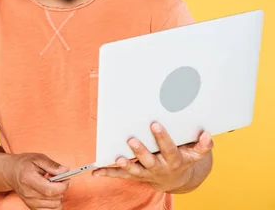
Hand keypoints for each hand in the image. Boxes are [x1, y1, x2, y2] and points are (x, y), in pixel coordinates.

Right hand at [3, 153, 69, 209]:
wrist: (10, 172)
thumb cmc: (24, 164)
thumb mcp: (38, 158)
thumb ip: (52, 165)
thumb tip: (65, 171)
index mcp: (29, 179)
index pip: (50, 190)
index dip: (63, 185)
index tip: (67, 178)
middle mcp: (28, 194)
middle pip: (54, 199)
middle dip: (62, 189)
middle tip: (59, 180)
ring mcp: (30, 202)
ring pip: (55, 206)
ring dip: (59, 197)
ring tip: (53, 187)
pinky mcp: (32, 207)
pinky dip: (54, 204)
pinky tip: (51, 194)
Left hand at [92, 122, 213, 192]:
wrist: (177, 179)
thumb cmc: (183, 158)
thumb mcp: (195, 153)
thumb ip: (202, 145)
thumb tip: (207, 134)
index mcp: (174, 160)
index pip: (169, 148)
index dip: (163, 138)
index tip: (155, 124)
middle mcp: (160, 167)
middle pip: (150, 160)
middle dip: (141, 150)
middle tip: (132, 140)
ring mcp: (147, 172)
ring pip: (135, 170)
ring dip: (125, 165)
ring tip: (117, 159)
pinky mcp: (136, 174)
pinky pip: (121, 175)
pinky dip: (108, 173)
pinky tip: (96, 172)